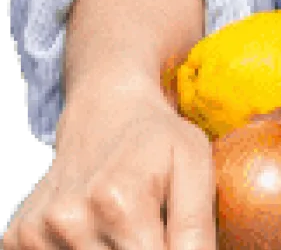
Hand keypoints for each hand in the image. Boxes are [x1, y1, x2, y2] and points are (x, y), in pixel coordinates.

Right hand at [5, 82, 216, 249]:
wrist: (105, 110)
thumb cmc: (157, 139)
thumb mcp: (195, 167)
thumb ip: (195, 226)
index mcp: (118, 202)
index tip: (168, 236)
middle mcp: (70, 219)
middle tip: (148, 224)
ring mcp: (38, 230)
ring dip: (112, 249)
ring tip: (124, 225)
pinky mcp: (19, 237)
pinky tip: (95, 228)